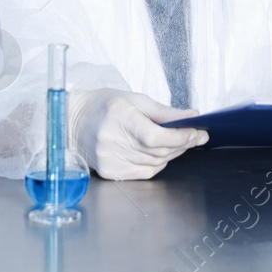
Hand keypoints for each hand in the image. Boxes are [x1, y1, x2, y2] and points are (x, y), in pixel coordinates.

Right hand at [71, 89, 208, 180]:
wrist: (74, 121)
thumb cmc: (106, 106)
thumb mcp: (136, 99)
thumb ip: (165, 112)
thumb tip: (193, 117)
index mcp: (119, 116)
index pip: (155, 136)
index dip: (180, 138)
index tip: (197, 133)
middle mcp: (111, 140)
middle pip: (158, 151)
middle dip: (182, 144)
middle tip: (196, 136)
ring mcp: (109, 159)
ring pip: (154, 163)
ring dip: (172, 154)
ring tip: (179, 142)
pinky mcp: (109, 171)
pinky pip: (144, 172)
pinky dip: (158, 164)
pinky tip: (160, 153)